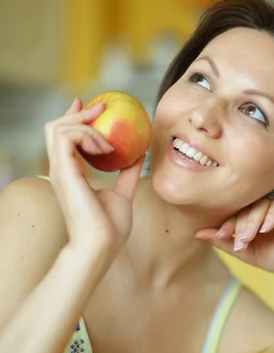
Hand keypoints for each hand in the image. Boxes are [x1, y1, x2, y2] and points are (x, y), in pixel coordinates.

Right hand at [45, 98, 143, 263]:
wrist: (101, 246)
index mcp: (70, 173)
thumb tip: (139, 156)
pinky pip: (67, 137)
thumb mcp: (123, 194)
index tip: (94, 107)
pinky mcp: (64, 172)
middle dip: (78, 113)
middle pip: (55, 127)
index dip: (75, 117)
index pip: (63, 137)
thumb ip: (127, 175)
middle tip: (102, 108)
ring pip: (57, 127)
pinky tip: (105, 148)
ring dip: (85, 126)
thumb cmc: (110, 228)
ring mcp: (60, 170)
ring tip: (108, 143)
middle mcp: (60, 169)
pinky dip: (86, 135)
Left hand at [195, 192, 273, 279]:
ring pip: (262, 200)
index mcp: (255, 210)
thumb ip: (223, 241)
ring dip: (253, 219)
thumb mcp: (246, 251)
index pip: (236, 208)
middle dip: (240, 222)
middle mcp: (268, 200)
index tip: (220, 235)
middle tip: (238, 239)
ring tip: (250, 238)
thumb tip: (197, 232)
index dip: (227, 221)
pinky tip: (267, 229)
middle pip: (247, 202)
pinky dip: (271, 214)